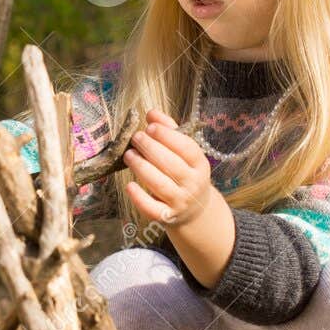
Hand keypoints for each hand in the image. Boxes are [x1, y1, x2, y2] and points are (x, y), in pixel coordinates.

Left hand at [122, 109, 215, 229]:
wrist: (194, 209)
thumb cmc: (184, 172)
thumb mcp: (183, 152)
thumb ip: (169, 130)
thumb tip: (151, 113)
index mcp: (200, 164)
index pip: (187, 148)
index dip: (168, 136)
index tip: (150, 127)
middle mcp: (193, 183)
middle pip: (171, 165)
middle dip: (151, 149)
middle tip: (135, 138)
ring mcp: (181, 201)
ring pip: (160, 184)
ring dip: (142, 168)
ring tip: (128, 155)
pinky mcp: (167, 216)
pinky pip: (152, 208)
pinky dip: (139, 198)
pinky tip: (129, 186)